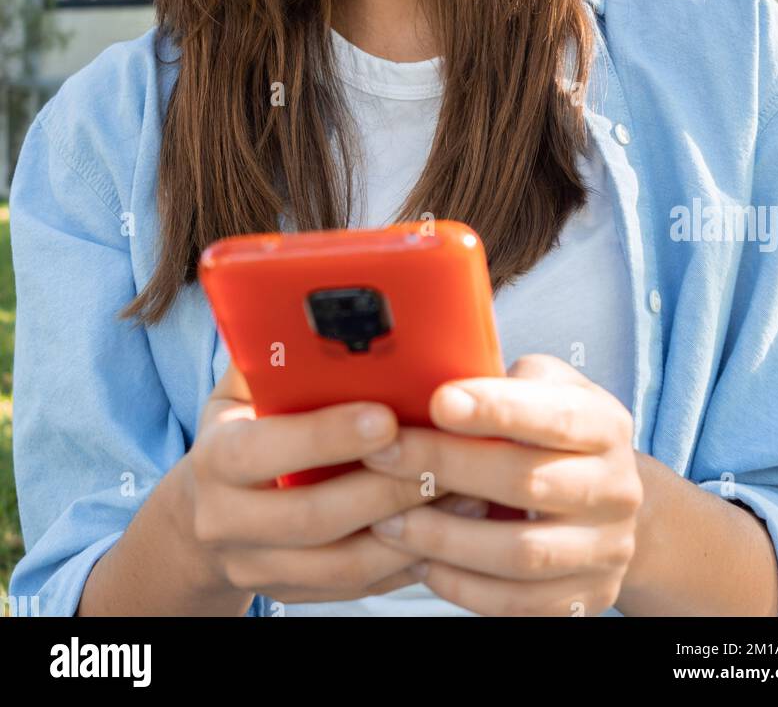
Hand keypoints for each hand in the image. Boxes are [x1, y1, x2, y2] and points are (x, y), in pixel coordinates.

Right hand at [184, 360, 476, 605]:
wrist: (199, 519)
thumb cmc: (237, 434)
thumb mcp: (236, 392)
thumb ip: (269, 354)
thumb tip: (309, 300)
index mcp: (213, 461)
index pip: (262, 452)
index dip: (325, 436)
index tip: (386, 416)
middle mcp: (227, 522)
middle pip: (312, 516)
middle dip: (385, 486)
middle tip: (442, 457)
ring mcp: (259, 568)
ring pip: (343, 563)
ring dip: (408, 530)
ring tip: (462, 492)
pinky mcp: (294, 593)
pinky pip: (358, 587)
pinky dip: (405, 562)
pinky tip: (445, 529)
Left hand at [363, 353, 643, 616]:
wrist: (609, 505)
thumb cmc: (555, 434)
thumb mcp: (547, 390)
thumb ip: (505, 381)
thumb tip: (435, 371)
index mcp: (606, 426)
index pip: (553, 416)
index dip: (495, 409)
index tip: (438, 401)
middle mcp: (616, 489)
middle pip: (527, 481)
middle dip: (446, 466)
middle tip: (384, 455)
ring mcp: (605, 550)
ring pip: (520, 553)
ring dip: (445, 537)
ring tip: (387, 521)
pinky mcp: (587, 599)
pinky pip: (518, 604)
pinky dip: (463, 585)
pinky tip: (423, 562)